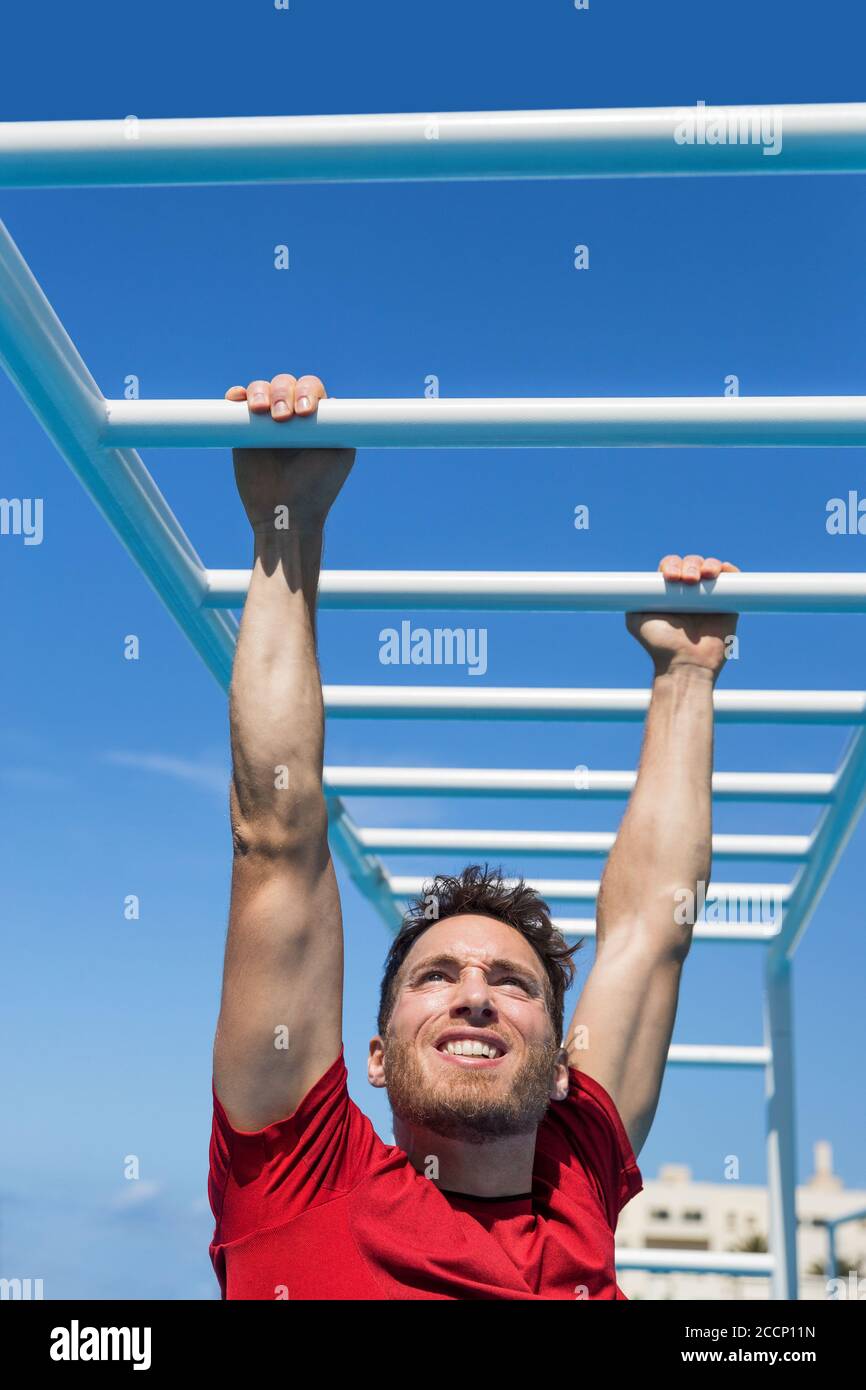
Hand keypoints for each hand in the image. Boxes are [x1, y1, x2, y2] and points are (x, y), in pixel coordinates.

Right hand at [226, 373, 354, 530]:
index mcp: (315, 418)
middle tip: (283, 418)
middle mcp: (291, 415)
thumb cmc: (317, 488)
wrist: (285, 513)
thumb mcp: (340, 455)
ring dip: (261, 391)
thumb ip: (341, 426)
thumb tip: (332, 400)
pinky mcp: (243, 430)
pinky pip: (237, 402)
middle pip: (285, 383)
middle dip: (283, 393)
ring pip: (261, 388)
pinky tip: (238, 398)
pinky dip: (237, 395)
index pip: (310, 388)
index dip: (306, 391)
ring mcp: (265, 421)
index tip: (305, 413)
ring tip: (263, 411)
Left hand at [626, 554, 739, 679]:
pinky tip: (723, 571)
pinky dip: (729, 569)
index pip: (671, 566)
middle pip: (692, 563)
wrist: (686, 663)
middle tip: (688, 580)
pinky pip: (732, 578)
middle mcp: (689, 592)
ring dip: (709, 564)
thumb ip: (633, 600)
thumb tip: (634, 585)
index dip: (672, 565)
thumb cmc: (660, 645)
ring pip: (711, 567)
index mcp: (668, 593)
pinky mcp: (729, 603)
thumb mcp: (636, 621)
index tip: (671, 577)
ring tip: (705, 575)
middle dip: (690, 564)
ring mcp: (709, 596)